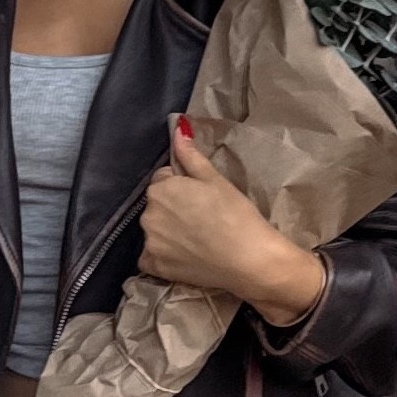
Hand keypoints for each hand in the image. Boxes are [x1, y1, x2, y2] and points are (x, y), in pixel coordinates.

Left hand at [138, 119, 325, 325]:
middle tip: (199, 220)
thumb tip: (177, 128)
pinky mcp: (156, 268)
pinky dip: (160, 258)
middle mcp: (148, 215)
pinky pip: (149, 260)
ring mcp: (150, 244)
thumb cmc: (235, 214)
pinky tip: (179, 257)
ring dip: (165, 233)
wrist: (248, 259)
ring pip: (153, 232)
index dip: (180, 188)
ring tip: (193, 240)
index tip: (199, 199)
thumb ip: (190, 155)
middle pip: (156, 207)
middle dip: (171, 210)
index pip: (162, 181)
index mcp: (160, 189)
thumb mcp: (214, 179)